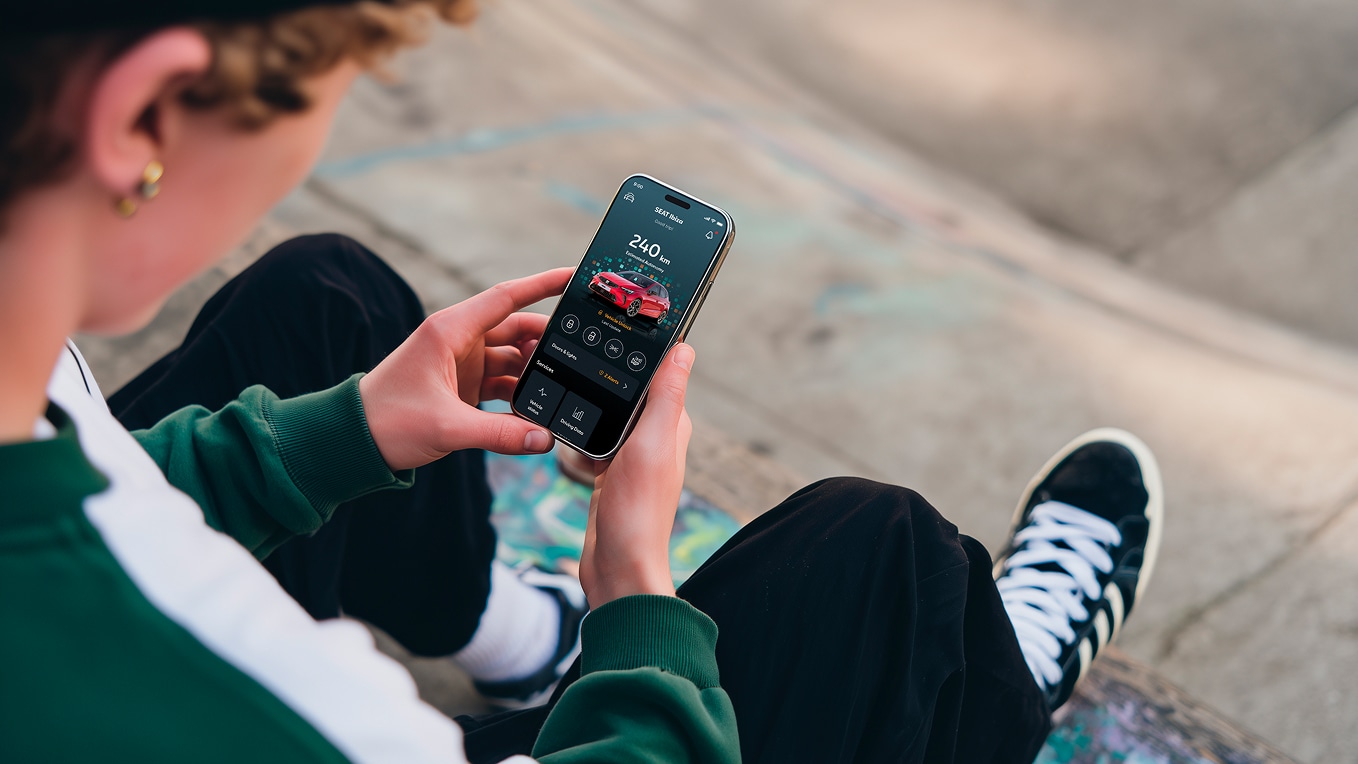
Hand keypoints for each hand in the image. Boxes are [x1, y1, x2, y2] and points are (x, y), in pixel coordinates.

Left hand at [359, 268, 571, 470]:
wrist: (353, 441)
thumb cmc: (386, 420)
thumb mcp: (446, 427)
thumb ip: (499, 434)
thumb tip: (543, 440)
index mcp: (450, 330)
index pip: (508, 297)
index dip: (544, 284)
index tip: (574, 275)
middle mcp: (458, 340)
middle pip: (516, 329)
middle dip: (548, 341)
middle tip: (582, 352)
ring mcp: (462, 363)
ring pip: (512, 359)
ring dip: (535, 373)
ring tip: (563, 389)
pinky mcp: (462, 386)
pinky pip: (502, 384)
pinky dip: (521, 395)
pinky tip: (538, 411)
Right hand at [578, 343, 695, 606]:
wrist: (617, 565)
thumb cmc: (638, 509)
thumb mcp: (651, 442)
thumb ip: (666, 396)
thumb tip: (685, 349)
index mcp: (674, 426)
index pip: (662, 374)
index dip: (646, 350)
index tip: (624, 323)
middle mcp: (656, 439)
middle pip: (632, 392)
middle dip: (612, 374)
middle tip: (585, 347)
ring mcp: (632, 457)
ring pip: (611, 414)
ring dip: (595, 402)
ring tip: (572, 380)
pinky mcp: (610, 474)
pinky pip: (595, 439)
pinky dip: (582, 431)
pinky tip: (567, 427)